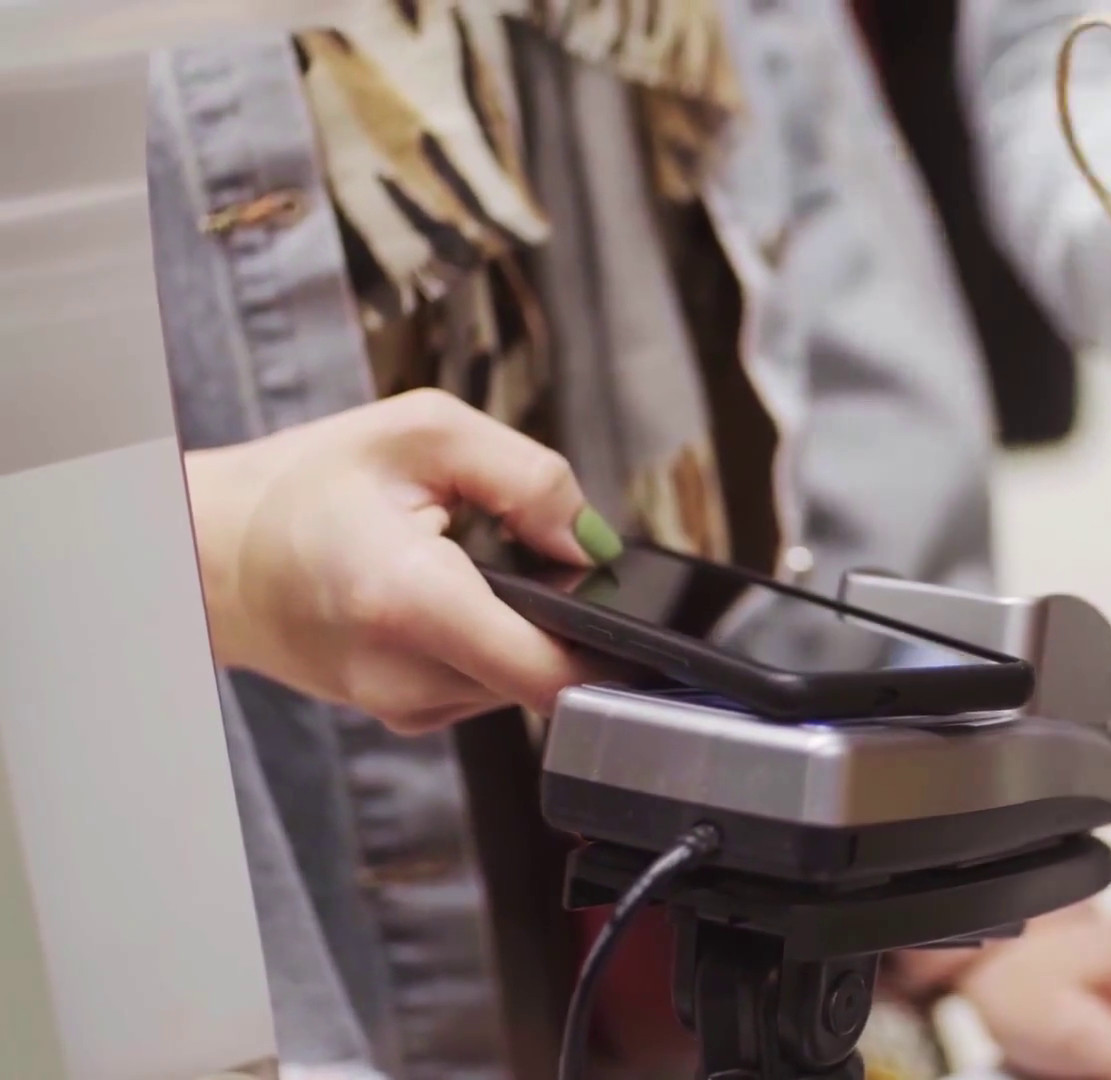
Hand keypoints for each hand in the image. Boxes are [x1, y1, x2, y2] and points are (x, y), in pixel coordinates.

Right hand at [186, 389, 622, 732]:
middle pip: (548, 676)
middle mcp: (407, 674)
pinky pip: (482, 686)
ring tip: (477, 569)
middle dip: (566, 620)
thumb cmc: (301, 487)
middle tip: (536, 556)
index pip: (555, 673)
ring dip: (525, 631)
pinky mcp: (401, 715)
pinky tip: (455, 598)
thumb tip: (595, 540)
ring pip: (519, 683)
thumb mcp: (423, 434)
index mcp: (413, 600)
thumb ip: (530, 478)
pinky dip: (488, 645)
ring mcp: (402, 706)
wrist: (208, 553)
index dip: (611, 644)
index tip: (624, 604)